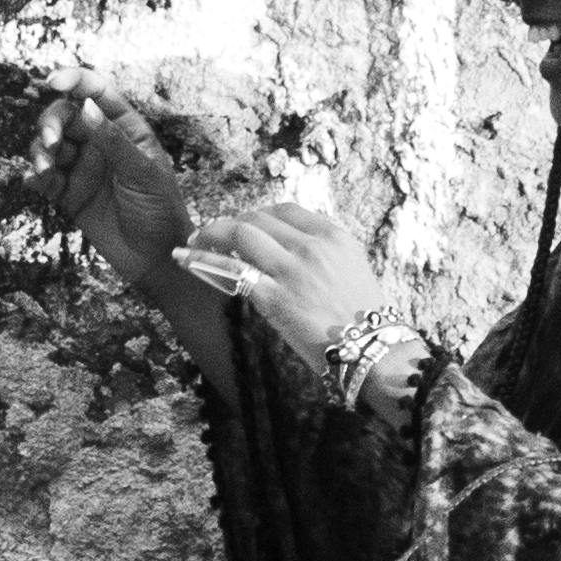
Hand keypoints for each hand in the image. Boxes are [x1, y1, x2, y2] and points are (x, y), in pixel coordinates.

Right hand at [49, 88, 198, 283]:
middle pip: (65, 116)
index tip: (53, 81)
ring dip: (40, 150)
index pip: (97, 93)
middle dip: (51, 123)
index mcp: (125, 129)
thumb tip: (87, 108)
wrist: (154, 259)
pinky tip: (34, 180)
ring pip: (50, 145)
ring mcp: (83, 168)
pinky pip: (45, 178)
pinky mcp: (69, 194)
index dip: (75, 80)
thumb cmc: (160, 211)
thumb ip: (113, 140)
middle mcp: (100, 143)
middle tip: (52, 143)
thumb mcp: (143, 172)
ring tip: (45, 168)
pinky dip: (35, 175)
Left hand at [186, 200, 401, 368]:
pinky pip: (230, 270)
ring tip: (193, 242)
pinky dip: (202, 259)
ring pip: (240, 234)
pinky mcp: (274, 298)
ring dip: (211, 233)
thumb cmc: (365, 317)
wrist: (374, 349)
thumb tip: (288, 249)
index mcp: (333, 236)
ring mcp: (291, 271)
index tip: (245, 224)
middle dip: (230, 223)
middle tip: (212, 234)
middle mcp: (311, 246)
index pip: (285, 210)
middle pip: (258, 218)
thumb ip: (322, 252)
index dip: (258, 214)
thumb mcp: (352, 268)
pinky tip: (185, 258)